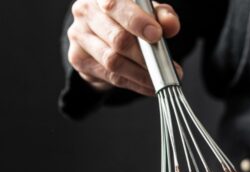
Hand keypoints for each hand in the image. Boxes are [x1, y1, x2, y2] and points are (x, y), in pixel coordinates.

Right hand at [67, 0, 183, 95]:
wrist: (102, 36)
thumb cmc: (128, 20)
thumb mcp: (148, 13)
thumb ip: (161, 15)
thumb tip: (171, 24)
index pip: (115, 6)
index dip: (137, 21)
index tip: (156, 35)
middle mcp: (86, 12)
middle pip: (117, 38)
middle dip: (144, 55)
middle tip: (165, 66)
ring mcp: (79, 36)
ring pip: (113, 60)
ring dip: (141, 74)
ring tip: (160, 79)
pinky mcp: (78, 58)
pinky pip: (111, 76)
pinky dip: (134, 83)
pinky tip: (149, 86)